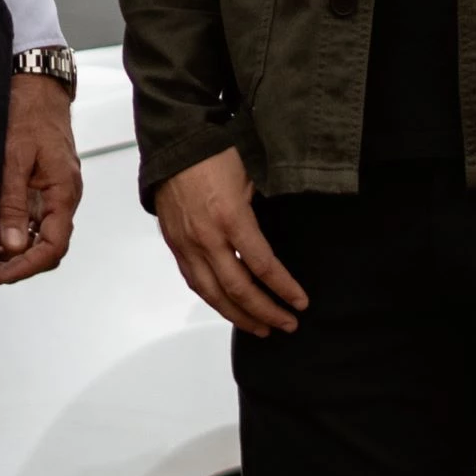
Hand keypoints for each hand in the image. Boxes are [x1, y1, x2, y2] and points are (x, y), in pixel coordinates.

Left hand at [0, 77, 80, 283]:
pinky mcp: (44, 187)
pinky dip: (16, 234)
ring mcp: (55, 193)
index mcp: (64, 192)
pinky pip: (35, 220)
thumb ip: (13, 203)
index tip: (1, 275)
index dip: (27, 266)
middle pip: (48, 247)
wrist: (37, 87)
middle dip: (19, 264)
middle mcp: (64, 197)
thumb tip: (14, 246)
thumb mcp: (14, 158)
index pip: (53, 246)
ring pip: (40, 236)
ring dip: (15, 252)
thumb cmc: (28, 115)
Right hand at [148, 148, 306, 335]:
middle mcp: (207, 238)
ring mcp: (188, 245)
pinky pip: (195, 282)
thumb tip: (279, 240)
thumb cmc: (214, 155)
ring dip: (239, 316)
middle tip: (286, 324)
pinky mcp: (176, 246)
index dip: (284, 288)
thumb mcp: (251, 178)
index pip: (263, 266)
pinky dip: (214, 300)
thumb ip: (262, 213)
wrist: (175, 147)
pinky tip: (228, 308)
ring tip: (260, 328)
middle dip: (266, 312)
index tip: (300, 302)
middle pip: (239, 289)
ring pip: (213, 294)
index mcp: (231, 218)